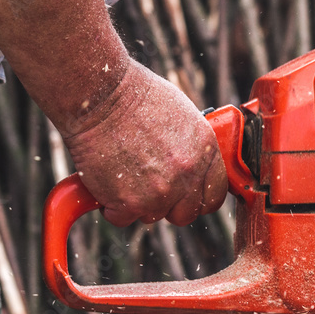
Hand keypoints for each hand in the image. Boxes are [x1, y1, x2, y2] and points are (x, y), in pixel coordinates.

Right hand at [60, 61, 227, 226]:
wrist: (100, 95)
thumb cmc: (135, 96)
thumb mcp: (182, 115)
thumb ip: (191, 147)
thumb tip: (191, 166)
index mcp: (206, 150)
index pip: (214, 194)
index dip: (198, 199)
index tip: (185, 198)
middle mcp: (188, 174)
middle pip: (185, 214)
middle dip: (168, 206)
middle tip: (148, 188)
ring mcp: (161, 192)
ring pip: (151, 216)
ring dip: (137, 202)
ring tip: (123, 171)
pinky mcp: (130, 203)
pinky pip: (121, 218)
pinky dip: (110, 205)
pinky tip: (106, 179)